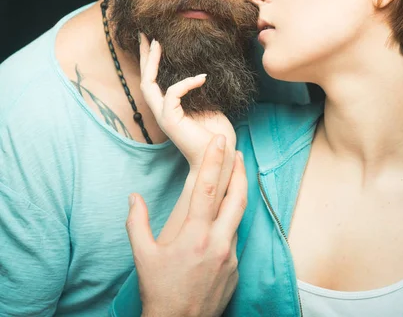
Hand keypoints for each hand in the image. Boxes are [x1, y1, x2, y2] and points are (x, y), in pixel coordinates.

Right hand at [127, 135, 246, 316]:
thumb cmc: (159, 290)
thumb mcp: (142, 255)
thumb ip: (137, 222)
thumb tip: (134, 196)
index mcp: (195, 235)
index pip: (208, 188)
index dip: (215, 161)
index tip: (220, 141)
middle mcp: (218, 243)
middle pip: (236, 198)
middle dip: (239, 171)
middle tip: (238, 152)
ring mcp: (231, 257)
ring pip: (238, 217)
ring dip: (237, 195)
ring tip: (235, 178)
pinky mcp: (237, 269)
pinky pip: (235, 239)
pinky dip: (230, 224)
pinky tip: (221, 222)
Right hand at [139, 34, 235, 175]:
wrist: (220, 154)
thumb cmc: (216, 133)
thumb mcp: (208, 104)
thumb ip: (199, 91)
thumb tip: (201, 71)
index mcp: (169, 108)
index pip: (155, 81)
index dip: (152, 61)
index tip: (154, 41)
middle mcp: (162, 111)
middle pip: (145, 79)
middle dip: (143, 56)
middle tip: (144, 34)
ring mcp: (164, 116)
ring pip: (148, 84)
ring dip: (151, 62)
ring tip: (157, 43)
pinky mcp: (170, 120)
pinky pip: (173, 93)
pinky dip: (187, 83)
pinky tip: (202, 78)